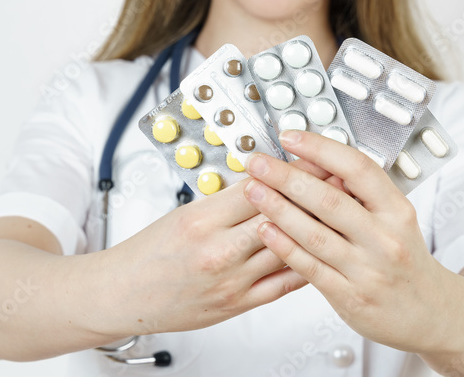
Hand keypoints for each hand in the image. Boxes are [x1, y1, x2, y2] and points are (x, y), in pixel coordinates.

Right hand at [99, 156, 337, 336]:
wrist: (125, 294)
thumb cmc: (148, 254)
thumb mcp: (182, 214)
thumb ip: (225, 201)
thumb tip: (264, 181)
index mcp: (201, 220)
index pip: (256, 188)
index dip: (290, 172)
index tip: (312, 158)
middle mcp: (217, 251)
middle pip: (277, 216)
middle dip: (312, 194)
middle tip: (339, 177)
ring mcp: (230, 281)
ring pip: (286, 249)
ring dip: (315, 228)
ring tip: (339, 212)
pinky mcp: (237, 304)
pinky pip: (281, 284)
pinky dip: (304, 266)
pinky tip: (320, 251)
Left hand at [241, 129, 450, 353]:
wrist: (431, 314)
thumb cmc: (405, 259)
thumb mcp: (397, 219)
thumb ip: (362, 194)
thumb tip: (318, 158)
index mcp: (397, 211)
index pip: (357, 169)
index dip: (321, 149)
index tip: (290, 137)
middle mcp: (384, 239)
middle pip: (329, 199)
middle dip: (286, 177)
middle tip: (258, 162)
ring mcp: (367, 270)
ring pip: (314, 234)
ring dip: (277, 208)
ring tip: (253, 189)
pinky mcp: (349, 297)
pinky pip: (310, 267)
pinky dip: (284, 246)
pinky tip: (264, 228)